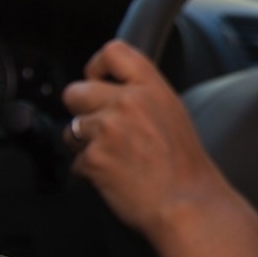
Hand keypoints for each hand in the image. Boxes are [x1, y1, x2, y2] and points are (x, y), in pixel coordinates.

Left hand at [62, 39, 257, 256]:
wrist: (187, 205)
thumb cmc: (186, 169)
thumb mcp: (174, 115)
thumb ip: (143, 97)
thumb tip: (112, 92)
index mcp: (152, 89)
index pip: (113, 51)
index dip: (97, 66)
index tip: (97, 80)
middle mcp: (129, 103)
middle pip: (76, 91)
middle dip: (81, 111)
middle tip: (101, 130)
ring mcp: (108, 129)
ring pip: (71, 129)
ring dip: (84, 145)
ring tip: (113, 159)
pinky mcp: (93, 158)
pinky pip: (75, 160)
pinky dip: (89, 172)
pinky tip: (114, 178)